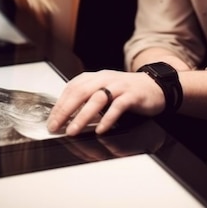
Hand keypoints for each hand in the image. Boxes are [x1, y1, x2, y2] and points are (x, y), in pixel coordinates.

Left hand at [47, 69, 165, 136]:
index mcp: (96, 77)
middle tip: (56, 126)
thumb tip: (66, 114)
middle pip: (81, 92)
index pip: (73, 87)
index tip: (51, 120)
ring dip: (83, 116)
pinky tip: (100, 129)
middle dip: (65, 110)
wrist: (154, 86)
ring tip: (73, 130)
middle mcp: (106, 79)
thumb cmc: (127, 91)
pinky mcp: (132, 96)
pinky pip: (118, 106)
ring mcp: (119, 87)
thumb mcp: (105, 90)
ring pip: (97, 99)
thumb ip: (88, 98)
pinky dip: (108, 118)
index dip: (60, 104)